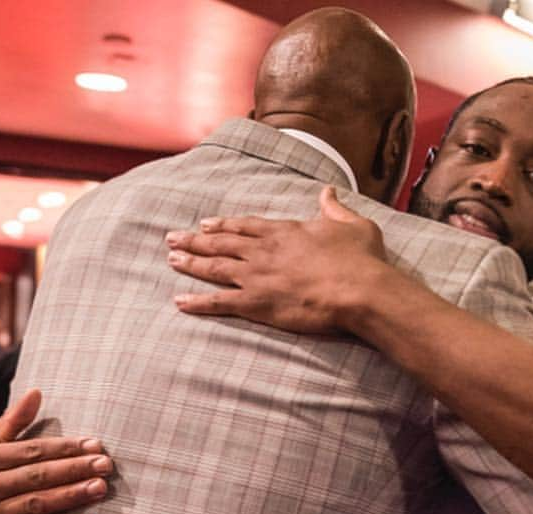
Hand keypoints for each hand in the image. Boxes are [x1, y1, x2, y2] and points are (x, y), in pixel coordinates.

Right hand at [0, 389, 112, 513]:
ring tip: (100, 488)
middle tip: (106, 465)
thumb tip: (37, 392)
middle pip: (36, 475)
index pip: (30, 450)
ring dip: (71, 496)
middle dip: (74, 469)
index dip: (65, 448)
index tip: (95, 445)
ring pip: (36, 503)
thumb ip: (13, 422)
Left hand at [166, 186, 386, 333]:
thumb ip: (335, 208)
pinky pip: (219, 302)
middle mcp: (264, 251)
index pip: (246, 225)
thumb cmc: (361, 261)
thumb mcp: (353, 225)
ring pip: (215, 267)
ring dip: (191, 263)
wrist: (359, 290)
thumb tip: (329, 191)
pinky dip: (197, 302)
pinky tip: (179, 302)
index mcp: (285, 232)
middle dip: (195, 240)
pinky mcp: (256, 303)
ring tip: (171, 260)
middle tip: (173, 238)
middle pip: (222, 242)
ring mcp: (257, 277)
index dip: (223, 224)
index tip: (206, 222)